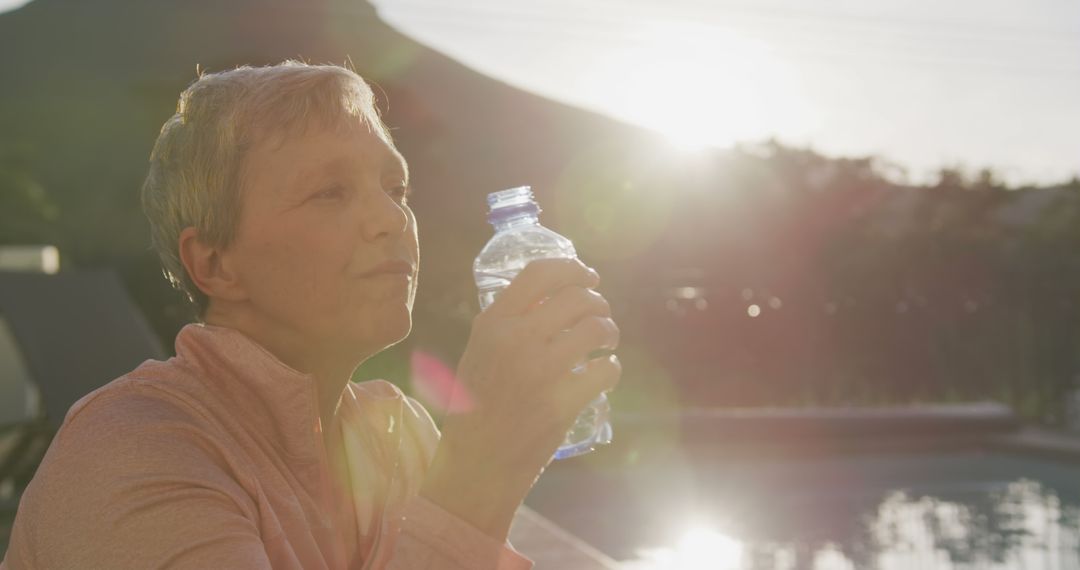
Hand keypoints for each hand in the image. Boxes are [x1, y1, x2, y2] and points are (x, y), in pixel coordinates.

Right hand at [419, 258, 620, 538]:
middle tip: (600, 314)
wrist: (476, 463)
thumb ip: (507, 322)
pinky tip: (603, 372)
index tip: (588, 276)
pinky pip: (606, 369)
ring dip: (609, 331)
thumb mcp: (479, 351)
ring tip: (606, 341)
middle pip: (577, 297)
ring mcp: (541, 371)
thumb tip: (551, 293)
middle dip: (598, 302)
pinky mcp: (563, 402)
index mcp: (493, 322)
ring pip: (597, 328)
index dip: (572, 268)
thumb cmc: (475, 406)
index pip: (541, 273)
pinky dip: (610, 368)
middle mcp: (517, 339)